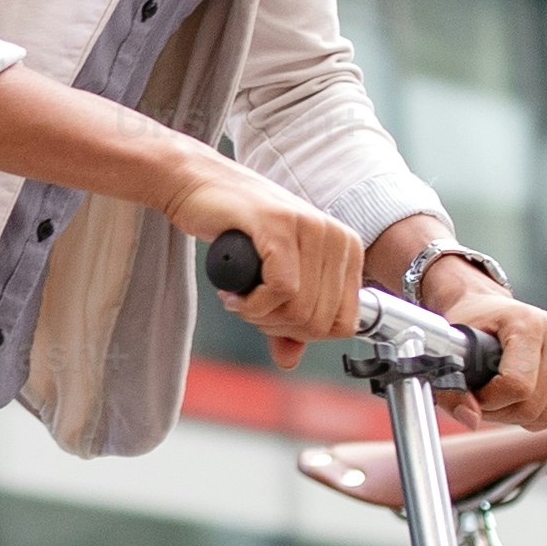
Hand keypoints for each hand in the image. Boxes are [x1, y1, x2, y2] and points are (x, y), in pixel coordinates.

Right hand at [174, 168, 364, 358]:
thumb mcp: (272, 278)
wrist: (199, 186)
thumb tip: (289, 360)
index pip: (344, 324)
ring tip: (240, 299)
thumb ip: (285, 320)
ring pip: (300, 311)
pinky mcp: (282, 227)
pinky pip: (280, 291)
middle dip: (277, 327)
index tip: (272, 318)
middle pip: (319, 322)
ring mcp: (312, 229)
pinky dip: (251, 305)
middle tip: (249, 308)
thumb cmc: (237, 229)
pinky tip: (233, 294)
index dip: (303, 335)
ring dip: (260, 317)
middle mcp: (337, 237)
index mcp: (347, 249)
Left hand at [414, 263, 546, 428]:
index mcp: (527, 323)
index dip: (490, 402)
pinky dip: (543, 414)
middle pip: (534, 406)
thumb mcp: (450, 352)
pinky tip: (526, 396)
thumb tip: (472, 420)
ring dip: (521, 416)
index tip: (474, 392)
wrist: (492, 307)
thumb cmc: (472, 327)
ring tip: (503, 395)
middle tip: (485, 396)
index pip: (517, 387)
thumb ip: (452, 390)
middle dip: (502, 411)